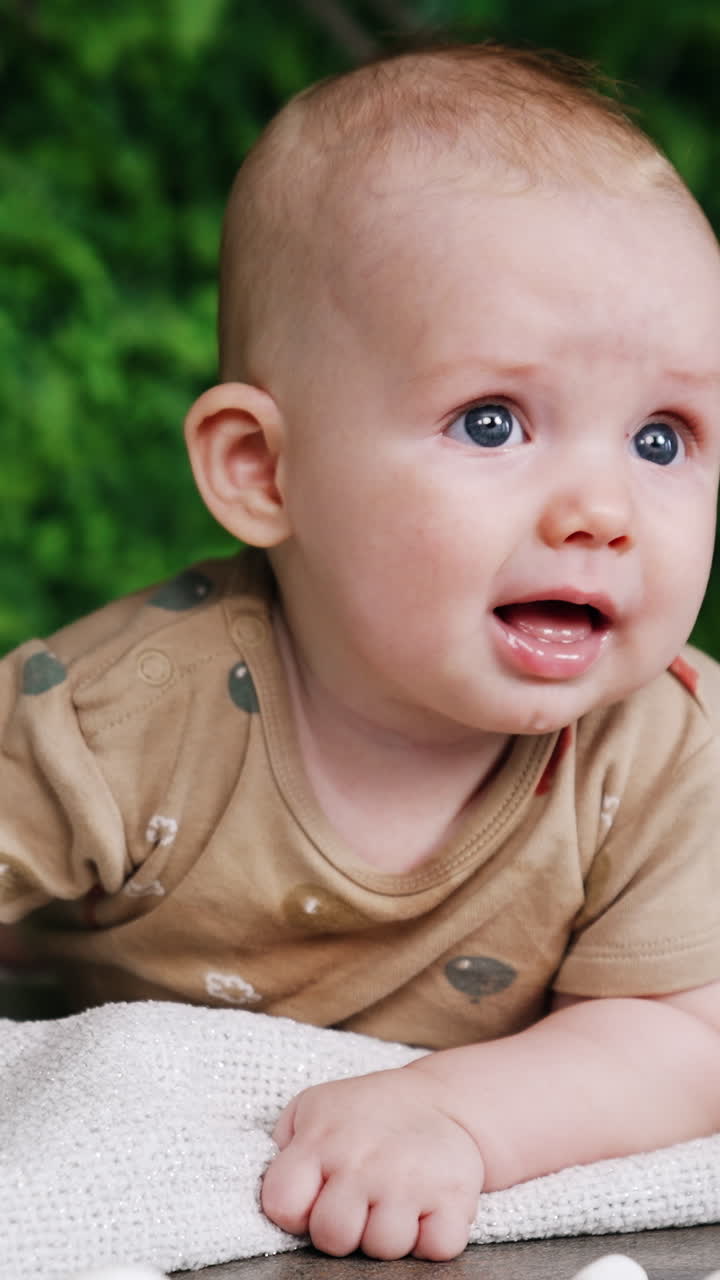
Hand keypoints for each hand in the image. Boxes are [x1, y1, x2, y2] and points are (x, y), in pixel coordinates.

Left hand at [260, 1064, 483, 1259]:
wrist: (441, 1099)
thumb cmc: (364, 1115)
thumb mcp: (312, 1110)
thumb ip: (284, 1148)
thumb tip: (273, 1193)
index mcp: (321, 1139)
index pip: (282, 1205)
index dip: (295, 1211)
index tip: (315, 1196)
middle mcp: (363, 1159)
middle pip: (332, 1238)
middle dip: (343, 1230)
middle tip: (359, 1204)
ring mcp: (410, 1178)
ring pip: (384, 1249)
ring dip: (387, 1234)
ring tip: (392, 1201)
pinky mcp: (454, 1195)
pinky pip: (435, 1250)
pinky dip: (432, 1238)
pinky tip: (425, 1208)